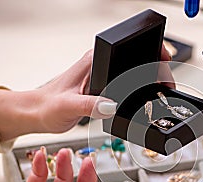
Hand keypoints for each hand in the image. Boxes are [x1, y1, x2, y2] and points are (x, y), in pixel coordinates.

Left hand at [0, 46, 172, 140]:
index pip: (127, 47)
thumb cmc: (46, 106)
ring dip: (146, 79)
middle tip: (166, 85)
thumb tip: (112, 105)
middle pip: (135, 59)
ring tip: (159, 90)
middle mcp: (99, 64)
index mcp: (93, 61)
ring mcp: (101, 75)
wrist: (36, 113)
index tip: (164, 59)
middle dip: (154, 67)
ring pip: (131, 71)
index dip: (149, 50)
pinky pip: (125, 83)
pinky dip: (137, 90)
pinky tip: (142, 99)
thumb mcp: (67, 107)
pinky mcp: (102, 86)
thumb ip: (89, 105)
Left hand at [0, 50, 117, 140]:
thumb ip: (91, 105)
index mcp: (92, 61)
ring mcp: (97, 79)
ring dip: (114, 101)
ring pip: (119, 89)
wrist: (36, 115)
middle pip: (122, 76)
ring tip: (95, 108)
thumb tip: (111, 106)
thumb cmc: (45, 107)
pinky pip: (113, 97)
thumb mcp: (69, 106)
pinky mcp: (98, 91)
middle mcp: (96, 67)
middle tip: (99, 106)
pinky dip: (109, 107)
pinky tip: (97, 112)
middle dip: (119, 94)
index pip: (120, 61)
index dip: (124, 78)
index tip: (110, 95)